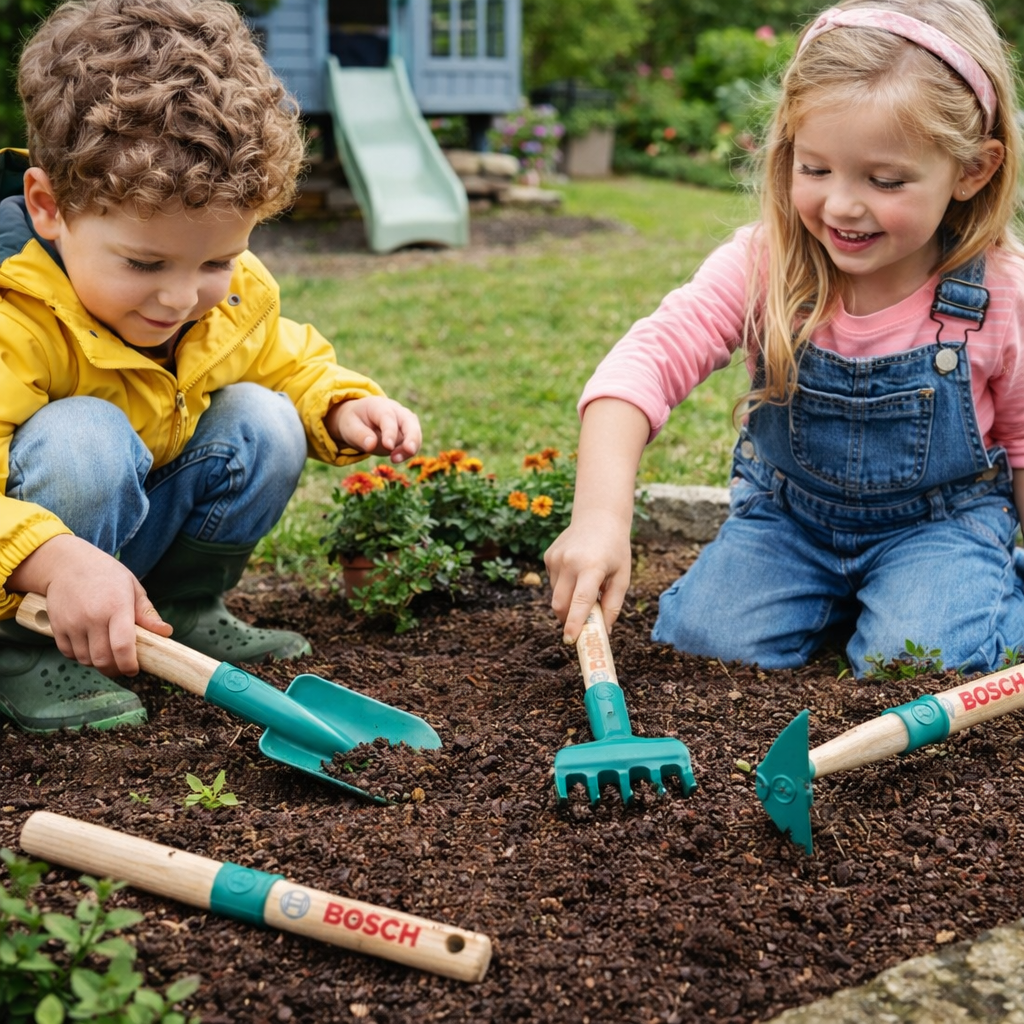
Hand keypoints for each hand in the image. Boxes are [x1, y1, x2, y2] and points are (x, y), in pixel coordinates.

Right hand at [8, 535, 171, 676]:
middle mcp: (93, 617)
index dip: (129, 665)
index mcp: (117, 607)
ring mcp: (72, 623)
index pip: (122, 646)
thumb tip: (166, 632)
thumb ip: (147, 613)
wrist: (68, 564)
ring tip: (107, 654)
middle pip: (103, 659)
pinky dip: (80, 657)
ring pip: (86, 660)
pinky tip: (90, 647)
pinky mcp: (57, 627)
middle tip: (122, 667)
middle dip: (115, 669)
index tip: (134, 670)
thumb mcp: (132, 588)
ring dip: (98, 663)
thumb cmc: (106, 575)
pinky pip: (69, 654)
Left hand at [327, 396, 421, 463]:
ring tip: (394, 459)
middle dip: (411, 436)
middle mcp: (396, 410)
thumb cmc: (354, 422)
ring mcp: (405, 421)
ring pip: (415, 433)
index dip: (390, 432)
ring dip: (409, 448)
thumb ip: (359, 435)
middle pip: (410, 421)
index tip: (388, 446)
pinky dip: (408, 452)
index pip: (388, 417)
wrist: (360, 419)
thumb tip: (371, 445)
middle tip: (409, 450)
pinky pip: (413, 443)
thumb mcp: (349, 427)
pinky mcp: (408, 432)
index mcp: (379, 405)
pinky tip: (396, 458)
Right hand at [545, 508, 632, 644]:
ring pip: (556, 595)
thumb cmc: (615, 549)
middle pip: (561, 604)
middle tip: (581, 626)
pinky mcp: (548, 556)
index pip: (580, 601)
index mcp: (592, 566)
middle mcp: (570, 561)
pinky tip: (577, 573)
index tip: (570, 640)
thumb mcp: (622, 576)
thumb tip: (604, 631)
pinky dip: (564, 587)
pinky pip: (554, 583)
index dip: (574, 623)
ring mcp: (556, 558)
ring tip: (585, 587)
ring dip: (568, 602)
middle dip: (568, 620)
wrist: (599, 516)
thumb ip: (613, 604)